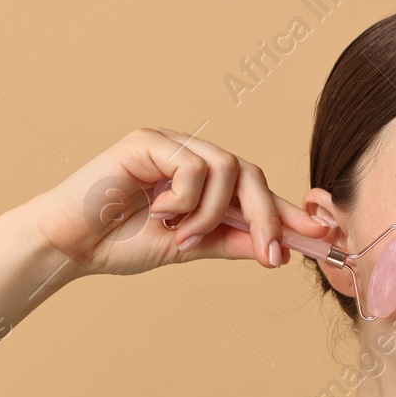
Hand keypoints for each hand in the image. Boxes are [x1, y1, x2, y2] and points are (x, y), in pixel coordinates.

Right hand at [5, 127, 331, 278]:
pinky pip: (194, 166)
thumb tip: (277, 248)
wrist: (72, 245)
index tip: (323, 237)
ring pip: (228, 168)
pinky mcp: (148, 141)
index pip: (256, 190)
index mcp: (203, 180)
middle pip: (252, 173)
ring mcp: (170, 145)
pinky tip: (159, 212)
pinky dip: (187, 198)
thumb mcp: (189, 247)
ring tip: (183, 237)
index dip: (289, 213)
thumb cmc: (120, 243)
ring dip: (214, 213)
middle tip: (271, 255)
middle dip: (269, 217)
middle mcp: (191, 156)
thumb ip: (230, 241)